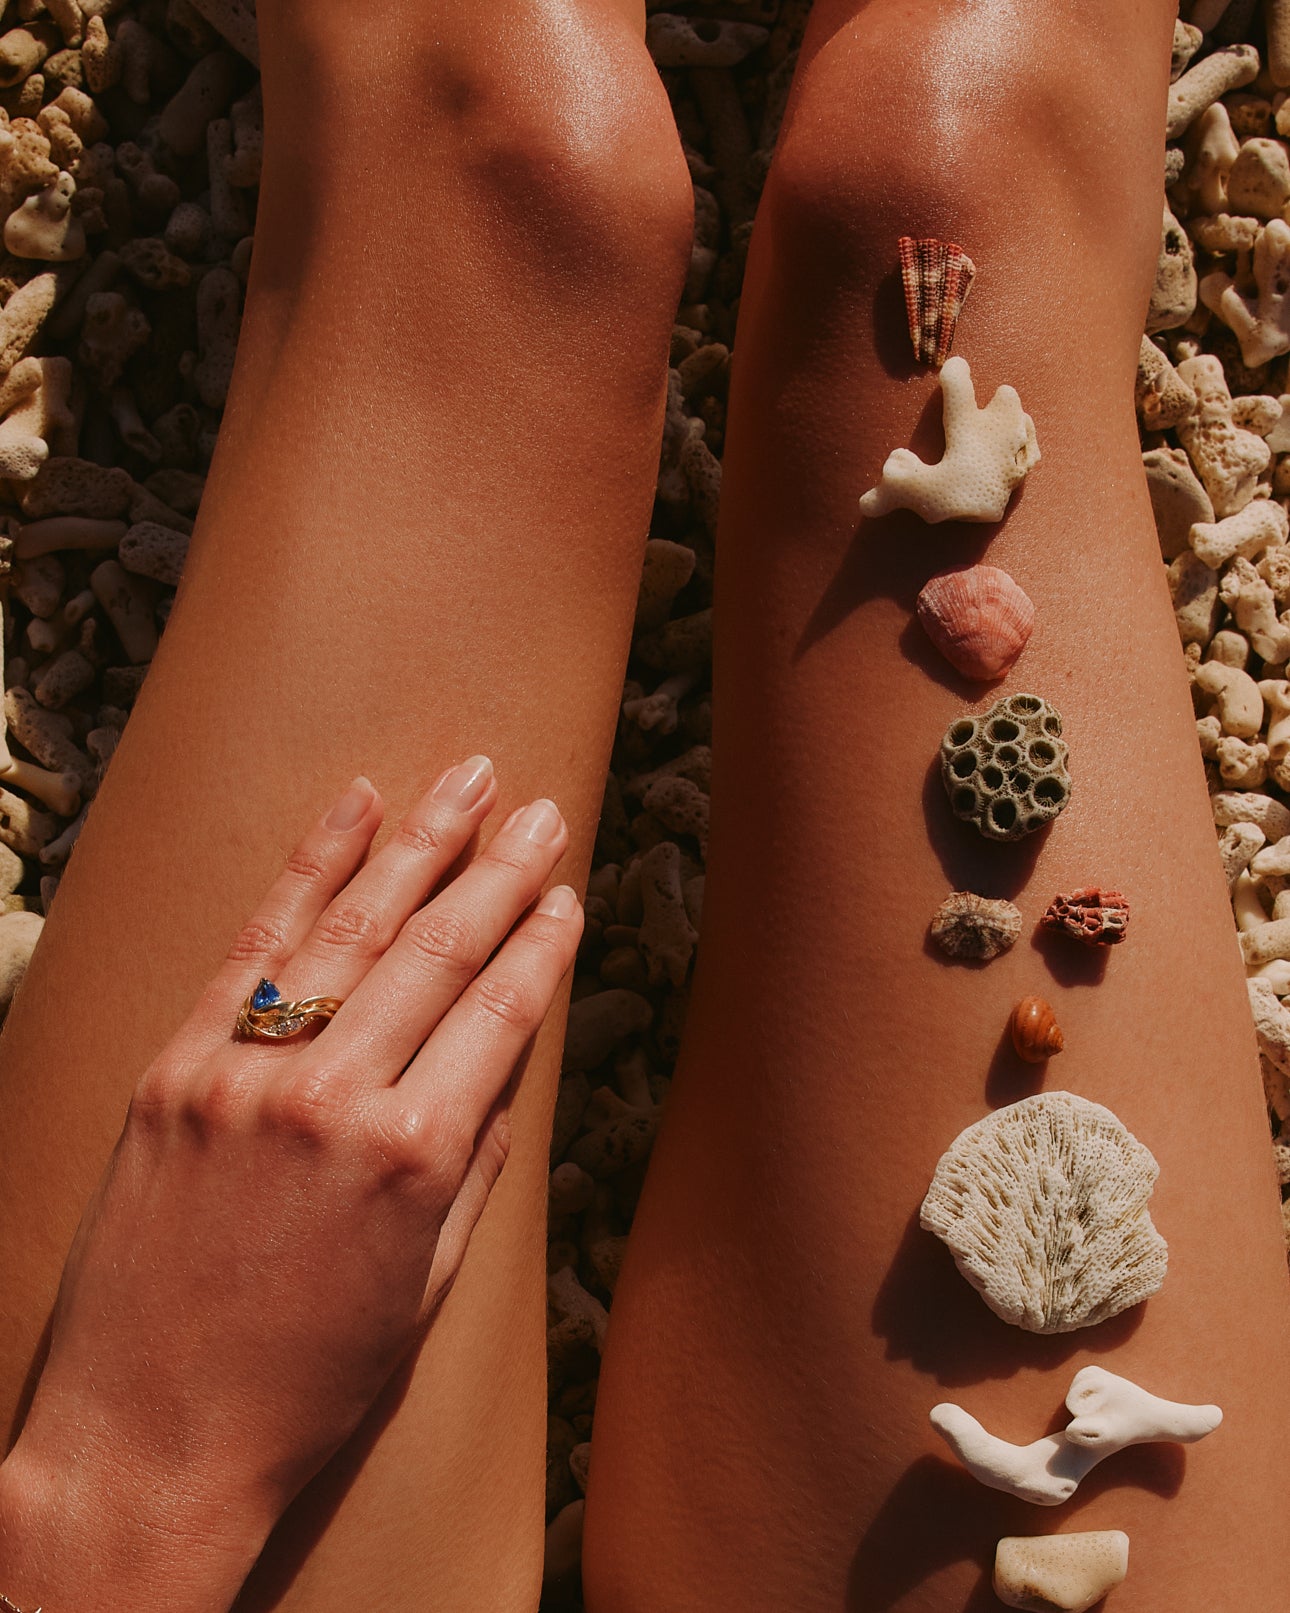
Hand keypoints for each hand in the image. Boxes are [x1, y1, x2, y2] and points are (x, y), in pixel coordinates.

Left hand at [0, 758, 580, 1612]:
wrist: (148, 1442)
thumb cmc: (303, 1382)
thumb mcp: (423, 1288)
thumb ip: (473, 1169)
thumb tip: (501, 1074)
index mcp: (413, 1159)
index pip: (500, 1015)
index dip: (542, 944)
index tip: (568, 892)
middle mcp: (334, 1099)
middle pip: (439, 952)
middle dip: (501, 871)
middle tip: (545, 810)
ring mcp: (246, 1074)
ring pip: (354, 929)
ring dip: (419, 844)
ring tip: (469, 778)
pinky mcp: (176, 1069)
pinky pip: (253, 946)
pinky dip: (308, 869)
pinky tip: (351, 809)